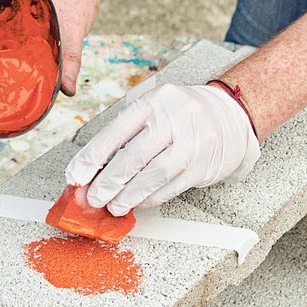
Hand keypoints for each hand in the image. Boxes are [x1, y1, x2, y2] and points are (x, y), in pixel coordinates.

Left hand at [65, 82, 260, 214]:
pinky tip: (138, 202)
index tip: (76, 176)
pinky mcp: (203, 165)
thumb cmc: (184, 114)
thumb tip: (94, 168)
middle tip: (92, 198)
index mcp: (155, 101)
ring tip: (114, 205)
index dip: (92, 158)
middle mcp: (175, 118)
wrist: (230, 116)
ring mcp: (192, 142)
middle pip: (133, 156)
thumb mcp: (156, 109)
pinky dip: (150, 198)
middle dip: (108, 182)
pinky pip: (171, 186)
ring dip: (128, 195)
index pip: (116, 131)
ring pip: (152, 175)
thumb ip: (127, 134)